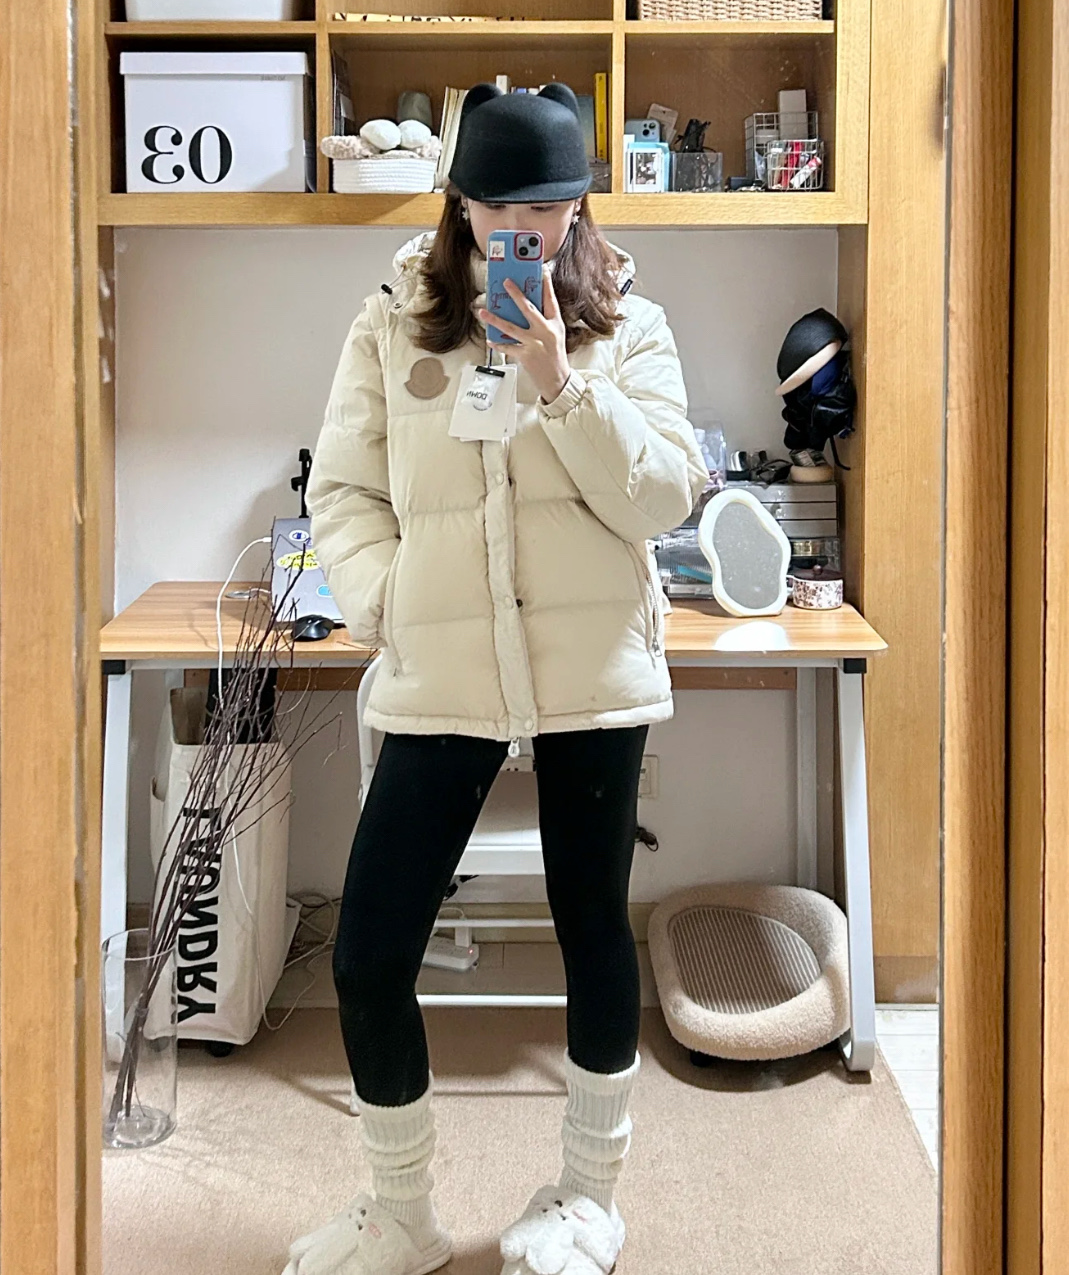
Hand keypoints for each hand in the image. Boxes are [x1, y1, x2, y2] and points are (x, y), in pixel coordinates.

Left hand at [478, 268, 570, 404]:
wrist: (557, 379)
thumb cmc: (555, 355)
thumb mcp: (556, 333)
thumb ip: (545, 319)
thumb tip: (527, 304)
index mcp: (555, 324)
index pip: (551, 300)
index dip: (546, 285)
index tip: (541, 271)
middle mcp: (545, 331)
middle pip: (528, 309)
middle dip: (516, 294)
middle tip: (506, 282)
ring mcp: (534, 343)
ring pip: (511, 328)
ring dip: (495, 319)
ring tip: (483, 312)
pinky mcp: (525, 355)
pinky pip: (507, 346)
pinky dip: (497, 343)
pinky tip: (489, 338)